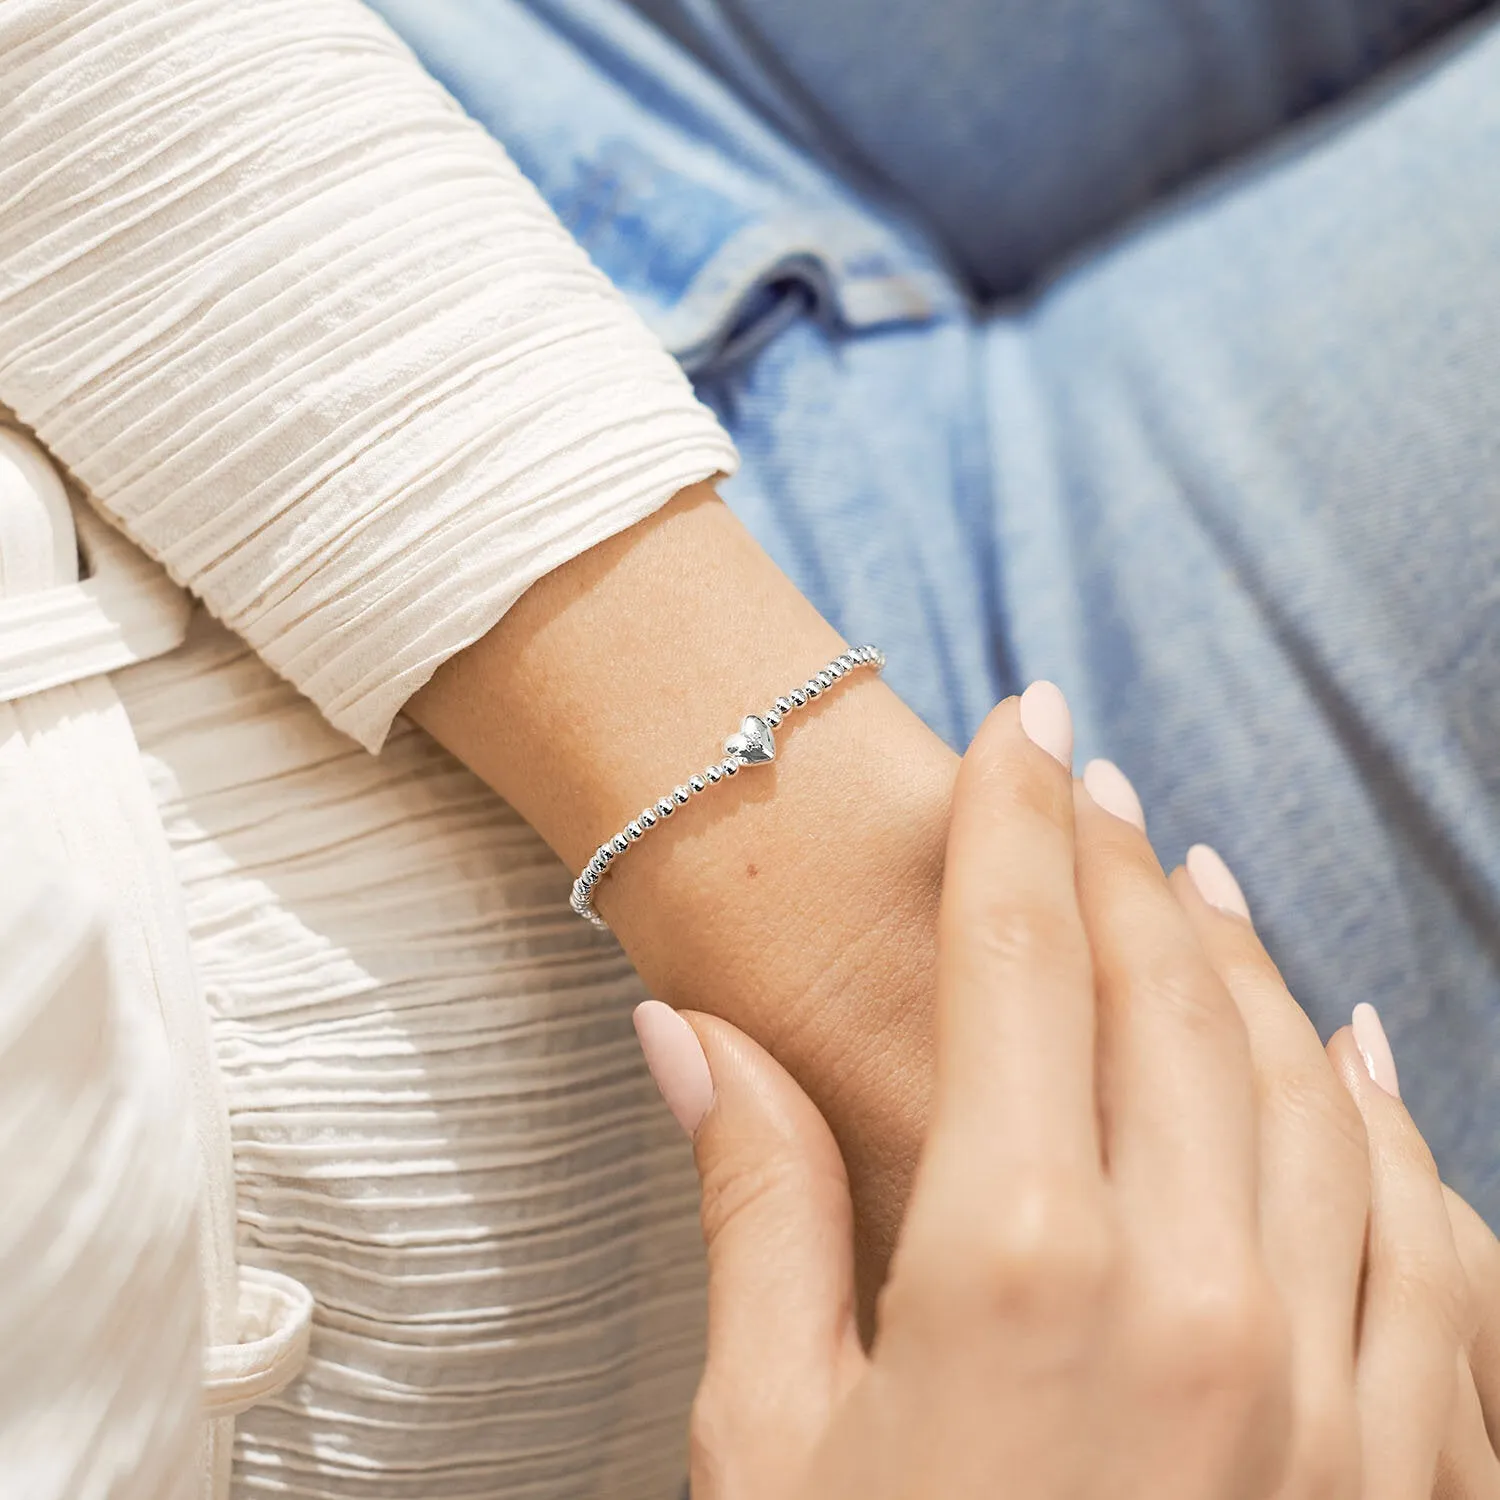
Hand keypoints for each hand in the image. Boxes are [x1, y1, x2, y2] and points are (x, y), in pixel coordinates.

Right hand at [632, 685, 1484, 1497]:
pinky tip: (1351, 1045)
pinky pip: (1429, 1226)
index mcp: (1018, 1264)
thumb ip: (756, 1204)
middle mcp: (1202, 1293)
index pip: (1021, 959)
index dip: (1015, 822)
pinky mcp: (1412, 1465)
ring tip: (1191, 880)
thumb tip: (686, 1033)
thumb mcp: (769, 1440)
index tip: (1022, 723)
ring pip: (1314, 1082)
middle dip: (1119, 861)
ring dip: (1248, 960)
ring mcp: (1335, 1382)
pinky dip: (1389, 1110)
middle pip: (1170, 991)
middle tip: (1085, 781)